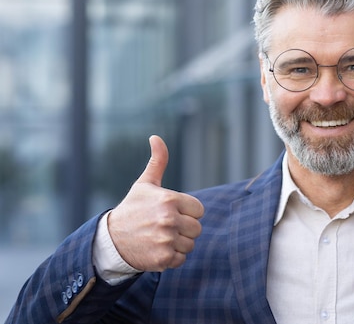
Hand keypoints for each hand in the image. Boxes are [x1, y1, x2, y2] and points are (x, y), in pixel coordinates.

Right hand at [108, 135, 204, 270]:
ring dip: (178, 244)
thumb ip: (158, 161)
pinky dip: (172, 258)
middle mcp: (169, 219)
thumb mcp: (145, 184)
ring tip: (159, 238)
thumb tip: (155, 137)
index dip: (187, 212)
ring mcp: (166, 240)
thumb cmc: (132, 209)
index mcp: (169, 199)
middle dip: (184, 229)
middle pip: (197, 228)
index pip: (199, 210)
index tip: (171, 213)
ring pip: (190, 244)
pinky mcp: (163, 258)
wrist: (110, 240)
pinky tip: (157, 250)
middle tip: (164, 227)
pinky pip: (181, 259)